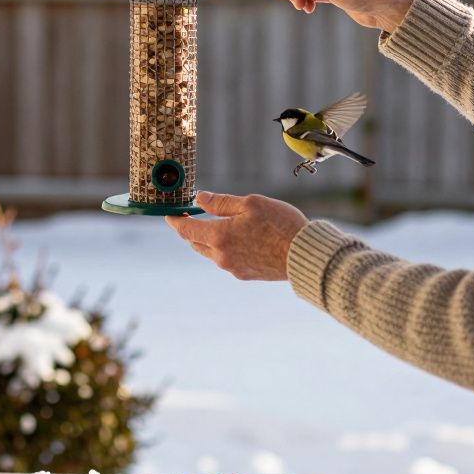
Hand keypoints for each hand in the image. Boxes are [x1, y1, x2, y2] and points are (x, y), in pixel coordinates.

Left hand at [165, 192, 307, 280]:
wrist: (305, 255)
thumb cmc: (280, 225)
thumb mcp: (250, 203)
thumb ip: (221, 202)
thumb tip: (199, 198)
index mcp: (219, 236)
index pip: (186, 229)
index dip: (175, 220)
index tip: (169, 213)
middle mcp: (221, 256)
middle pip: (195, 242)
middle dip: (191, 229)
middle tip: (193, 215)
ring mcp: (232, 268)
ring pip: (211, 252)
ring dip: (208, 239)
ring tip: (220, 225)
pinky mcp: (245, 275)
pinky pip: (227, 260)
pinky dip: (225, 249)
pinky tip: (240, 239)